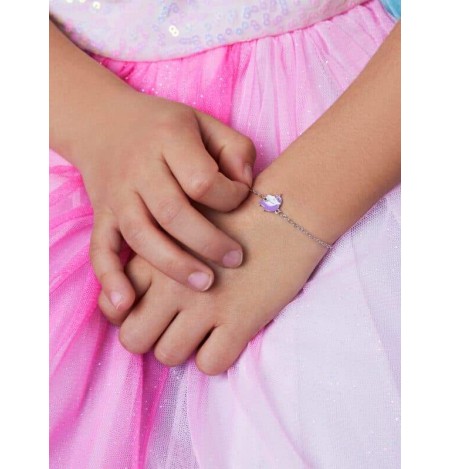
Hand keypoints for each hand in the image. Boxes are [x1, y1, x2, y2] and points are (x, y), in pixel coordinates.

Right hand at [74, 89, 255, 322]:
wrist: (104, 123)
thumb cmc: (166, 127)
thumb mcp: (205, 123)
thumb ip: (235, 150)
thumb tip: (247, 190)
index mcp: (169, 139)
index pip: (203, 180)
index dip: (229, 197)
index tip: (238, 201)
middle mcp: (139, 168)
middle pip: (173, 213)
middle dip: (208, 243)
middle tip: (235, 260)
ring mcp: (117, 195)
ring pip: (142, 236)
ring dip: (173, 265)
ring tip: (204, 285)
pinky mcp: (102, 216)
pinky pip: (101, 249)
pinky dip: (110, 279)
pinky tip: (126, 305)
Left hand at [100, 176, 326, 373]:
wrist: (288, 208)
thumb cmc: (237, 210)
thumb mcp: (187, 217)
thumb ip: (160, 246)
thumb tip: (141, 287)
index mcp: (155, 256)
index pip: (114, 306)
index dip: (127, 315)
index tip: (148, 311)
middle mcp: (171, 284)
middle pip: (133, 339)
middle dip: (150, 338)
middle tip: (173, 325)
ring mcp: (204, 305)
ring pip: (168, 356)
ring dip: (183, 348)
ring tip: (202, 330)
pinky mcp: (238, 321)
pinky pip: (211, 365)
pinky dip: (217, 356)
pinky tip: (227, 335)